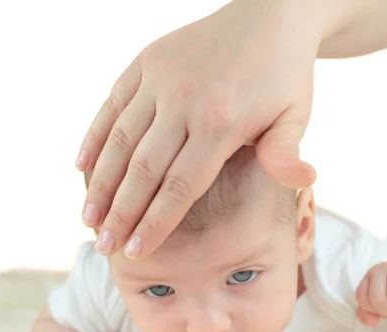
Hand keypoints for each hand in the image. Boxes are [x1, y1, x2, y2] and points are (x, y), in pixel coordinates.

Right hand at [76, 0, 324, 258]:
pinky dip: (94, 138)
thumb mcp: (296, 113)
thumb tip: (305, 180)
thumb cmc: (284, 74)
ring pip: (120, 142)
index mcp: (221, 122)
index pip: (180, 186)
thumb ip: (286, 152)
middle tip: (104, 247)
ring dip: (101, 184)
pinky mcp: (146, 63)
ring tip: (87, 219)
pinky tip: (81, 168)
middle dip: (121, 214)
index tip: (137, 252)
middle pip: (143, 171)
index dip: (156, 222)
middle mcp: (184, 101)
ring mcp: (160, 79)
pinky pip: (112, 106)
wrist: (269, 15)